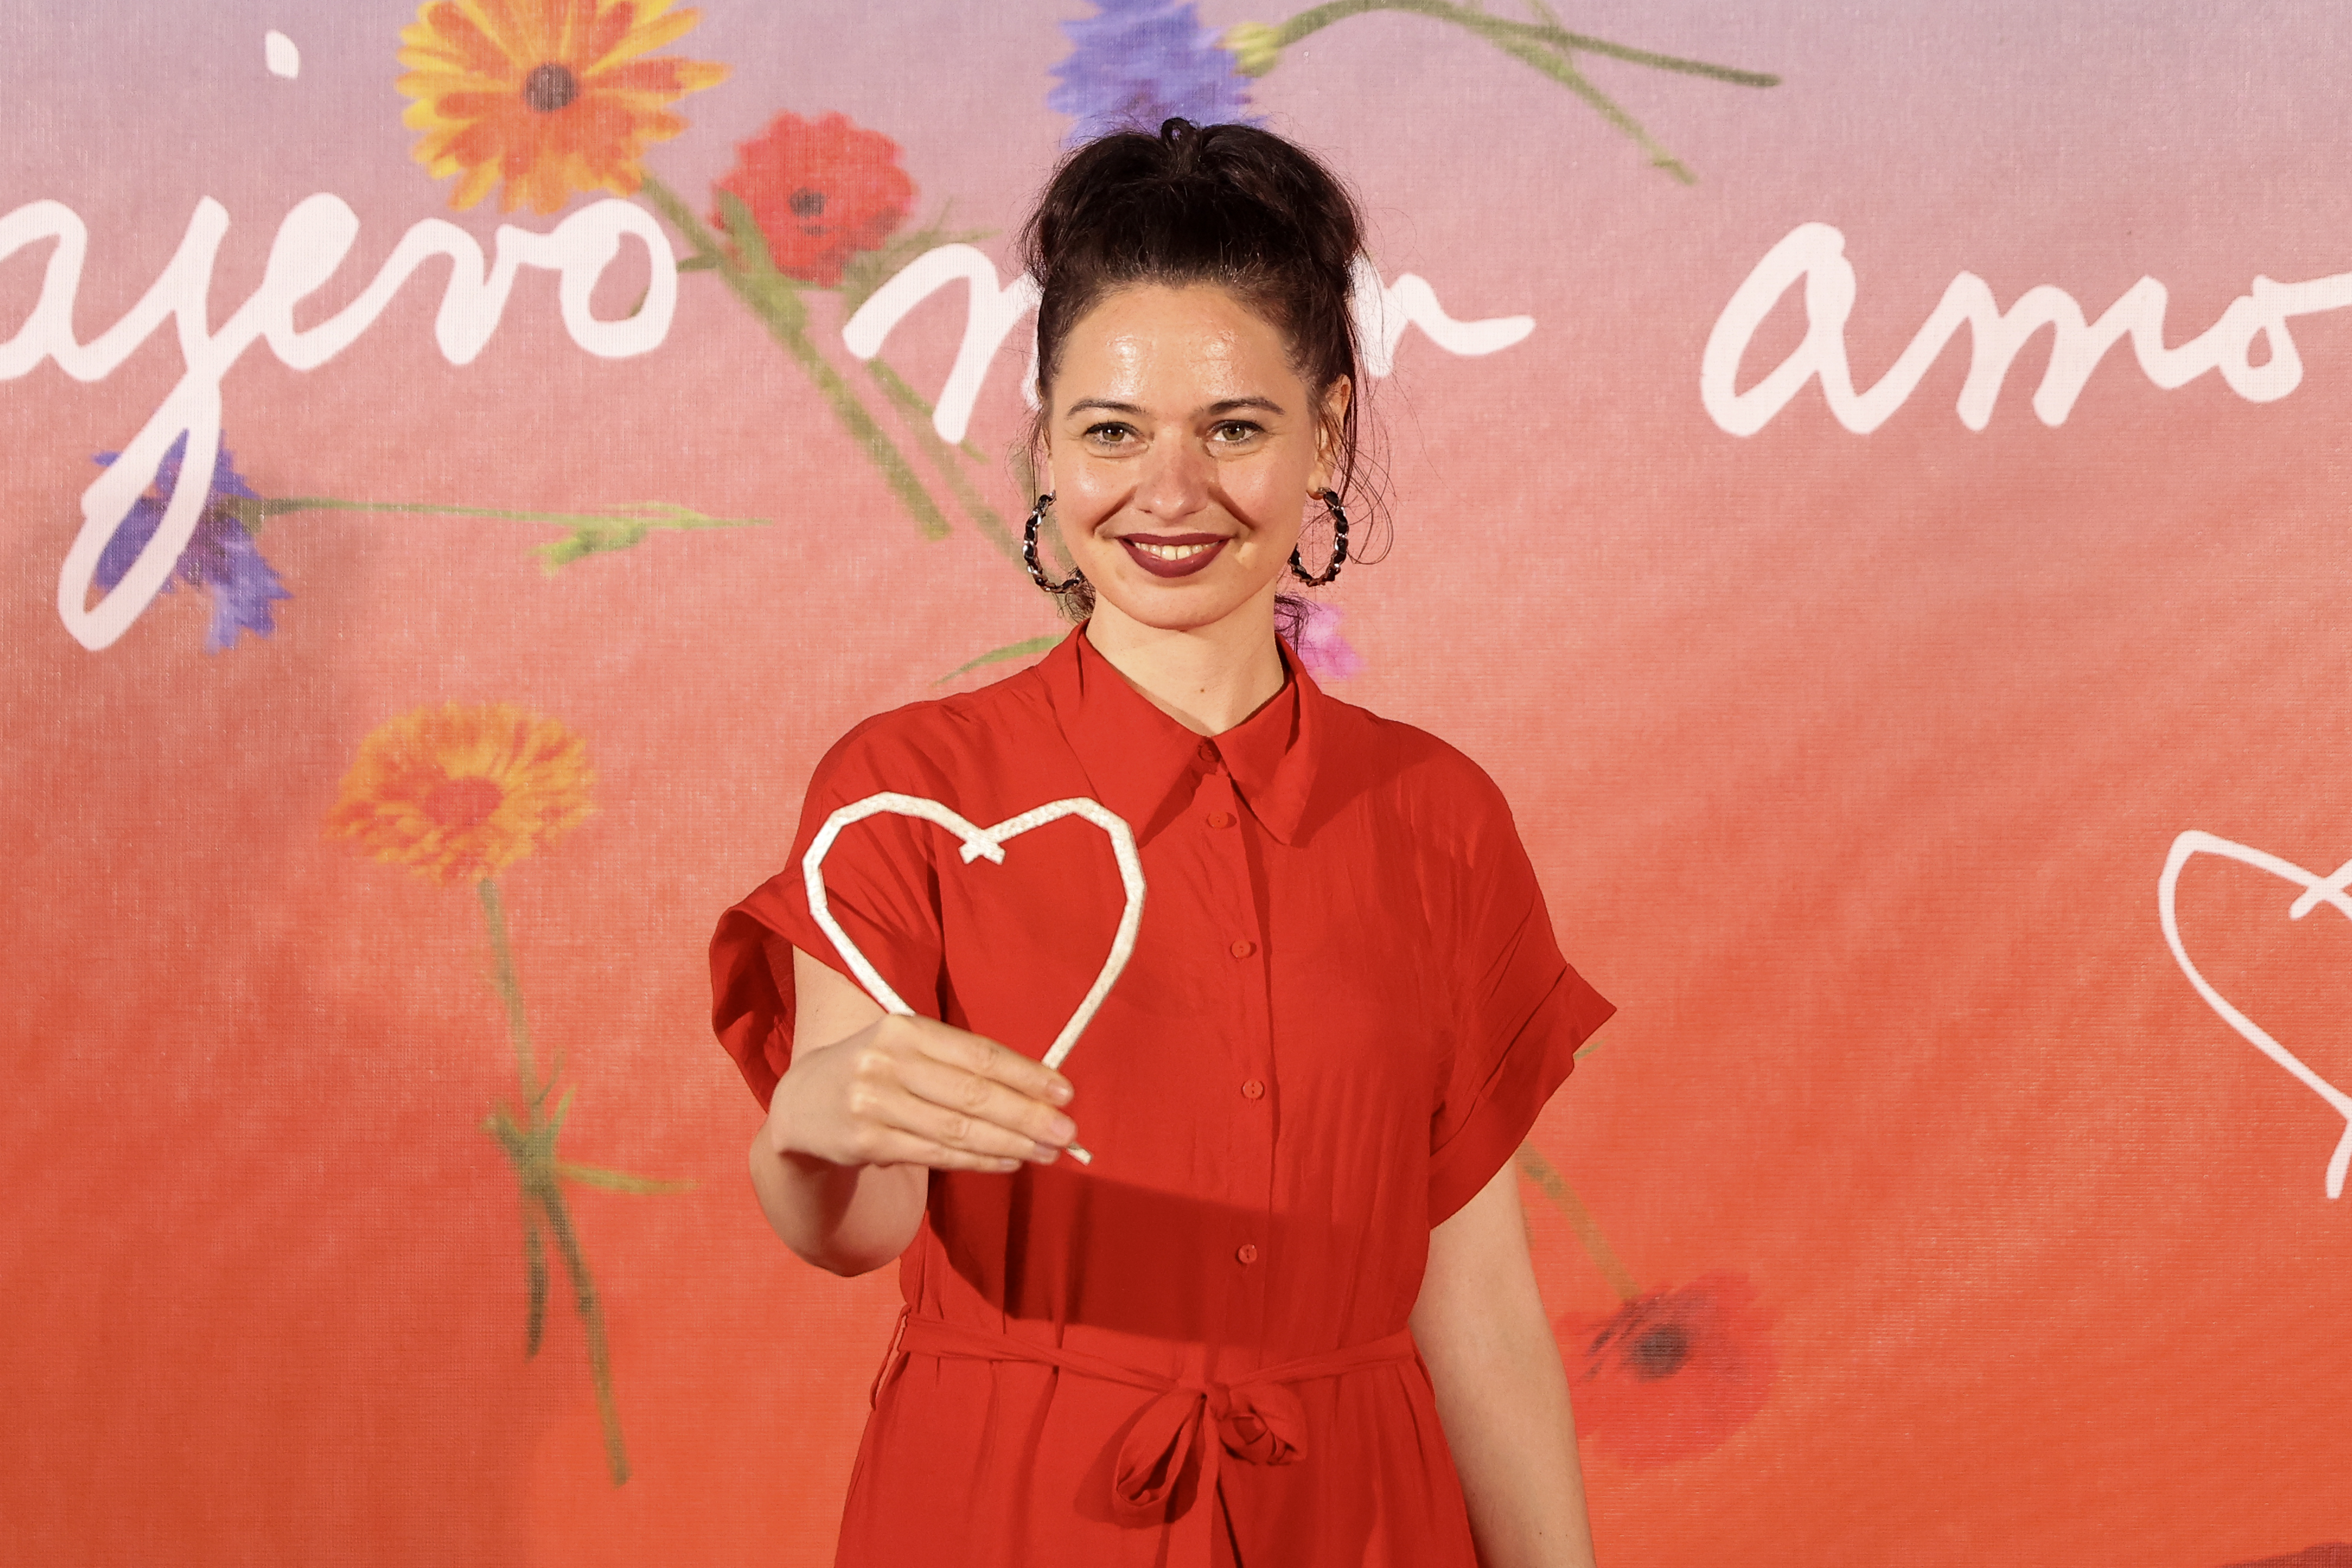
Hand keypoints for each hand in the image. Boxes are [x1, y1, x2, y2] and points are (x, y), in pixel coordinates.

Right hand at [764, 1011, 1078, 1174]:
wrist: (801, 1103)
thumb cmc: (876, 1071)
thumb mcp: (907, 1048)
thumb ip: (960, 1063)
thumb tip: (1037, 1087)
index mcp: (904, 1028)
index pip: (977, 1053)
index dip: (1025, 1074)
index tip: (1065, 1091)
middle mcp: (886, 1061)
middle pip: (972, 1094)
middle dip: (1027, 1114)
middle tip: (1068, 1132)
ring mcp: (872, 1103)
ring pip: (957, 1130)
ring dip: (1010, 1143)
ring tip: (1048, 1151)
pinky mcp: (864, 1141)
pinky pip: (935, 1155)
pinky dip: (978, 1160)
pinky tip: (1009, 1161)